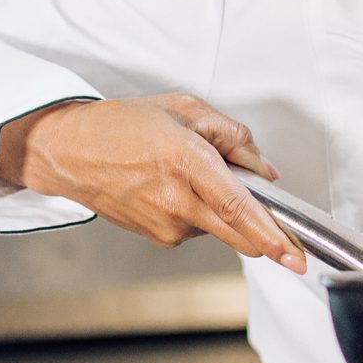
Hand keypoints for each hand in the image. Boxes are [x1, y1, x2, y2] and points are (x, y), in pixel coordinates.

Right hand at [0, 94, 306, 270]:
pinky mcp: (159, 237)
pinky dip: (204, 212)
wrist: (68, 152)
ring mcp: (165, 225)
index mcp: (184, 160)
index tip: (293, 253)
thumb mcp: (185, 109)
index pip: (237, 206)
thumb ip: (234, 137)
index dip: (270, 232)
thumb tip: (265, 171)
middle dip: (269, 236)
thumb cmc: (122, 125)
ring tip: (197, 175)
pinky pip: (199, 228)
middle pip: (238, 232)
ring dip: (227, 209)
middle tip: (290, 239)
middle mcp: (175, 200)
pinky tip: (180, 188)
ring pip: (222, 227)